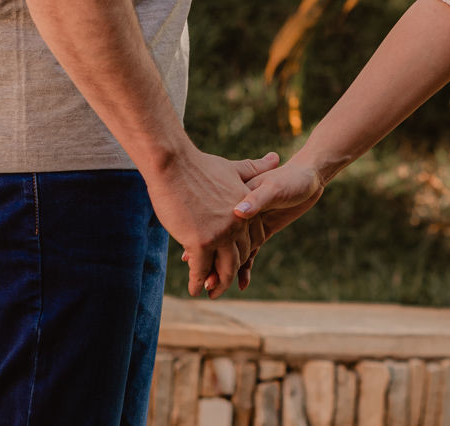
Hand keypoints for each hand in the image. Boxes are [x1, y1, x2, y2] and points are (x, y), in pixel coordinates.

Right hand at [147, 148, 280, 296]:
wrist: (174, 164)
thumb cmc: (198, 166)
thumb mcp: (232, 168)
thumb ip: (254, 169)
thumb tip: (276, 157)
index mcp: (246, 209)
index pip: (252, 239)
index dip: (244, 253)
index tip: (238, 263)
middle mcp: (237, 223)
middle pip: (240, 256)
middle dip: (231, 273)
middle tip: (223, 286)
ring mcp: (220, 234)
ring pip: (224, 268)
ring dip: (217, 283)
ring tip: (211, 292)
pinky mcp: (201, 241)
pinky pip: (202, 269)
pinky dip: (198, 281)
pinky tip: (194, 289)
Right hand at [189, 156, 329, 294]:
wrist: (307, 177)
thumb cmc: (290, 179)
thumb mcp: (271, 186)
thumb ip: (256, 198)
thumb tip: (240, 212)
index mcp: (237, 204)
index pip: (216, 229)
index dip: (204, 245)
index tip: (192, 260)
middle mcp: (240, 218)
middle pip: (222, 246)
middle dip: (212, 266)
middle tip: (204, 283)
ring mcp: (248, 227)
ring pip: (232, 253)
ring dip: (223, 271)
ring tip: (212, 288)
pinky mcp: (260, 234)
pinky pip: (249, 255)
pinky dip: (245, 269)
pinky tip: (242, 284)